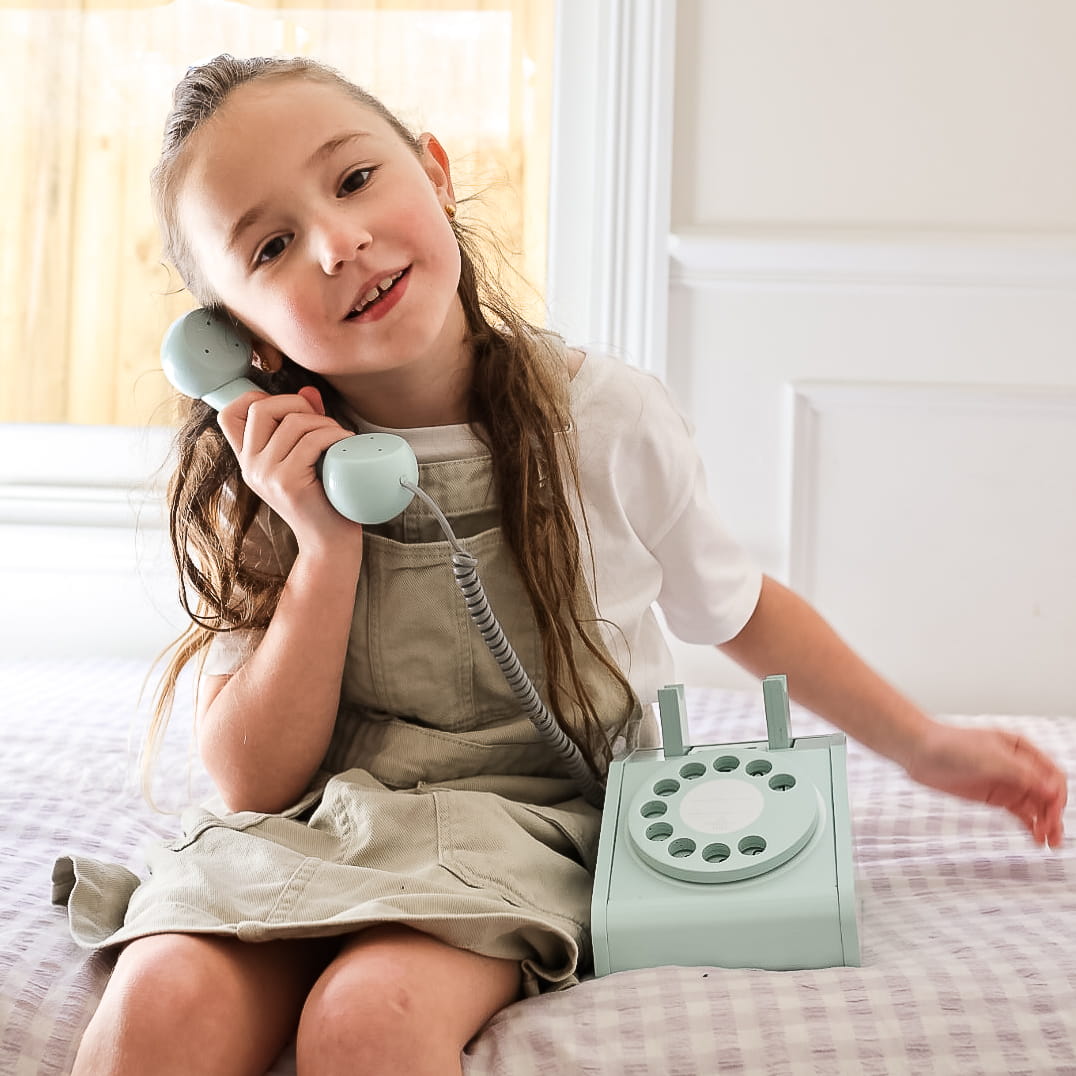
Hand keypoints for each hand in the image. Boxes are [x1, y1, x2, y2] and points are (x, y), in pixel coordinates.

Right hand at [217, 385, 360, 549]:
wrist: (329, 543)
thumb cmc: (323, 499)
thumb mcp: (306, 458)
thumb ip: (304, 424)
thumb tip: (308, 390)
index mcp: (249, 459)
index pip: (229, 414)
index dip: (256, 398)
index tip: (289, 409)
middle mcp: (250, 466)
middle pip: (261, 407)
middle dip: (297, 403)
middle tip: (321, 421)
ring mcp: (266, 474)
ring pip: (294, 422)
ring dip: (325, 422)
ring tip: (339, 437)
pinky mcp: (287, 482)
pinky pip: (312, 440)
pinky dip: (335, 435)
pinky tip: (345, 444)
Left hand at [906, 721, 1066, 847]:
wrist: (920, 751)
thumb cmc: (951, 745)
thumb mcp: (989, 757)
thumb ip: (1021, 773)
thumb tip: (1051, 790)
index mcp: (1022, 749)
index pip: (1051, 775)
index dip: (1056, 795)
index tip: (1052, 812)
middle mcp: (1018, 766)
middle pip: (1047, 794)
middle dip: (1053, 814)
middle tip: (1052, 834)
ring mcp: (1007, 782)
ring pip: (1036, 806)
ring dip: (1045, 823)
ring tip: (1049, 842)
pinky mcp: (994, 796)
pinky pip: (1020, 813)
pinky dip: (1030, 825)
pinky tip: (1036, 838)